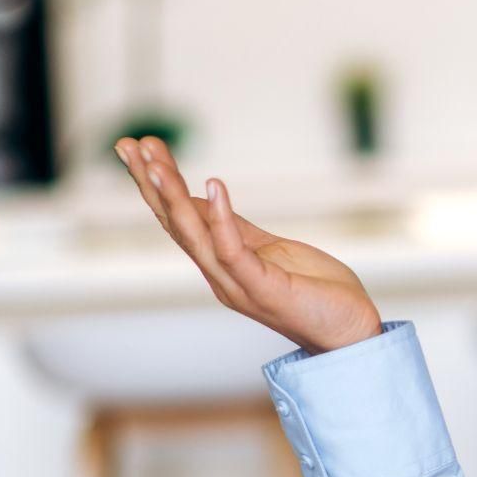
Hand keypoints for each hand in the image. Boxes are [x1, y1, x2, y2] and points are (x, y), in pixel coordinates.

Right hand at [117, 137, 383, 354]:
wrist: (350, 331)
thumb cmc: (315, 292)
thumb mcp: (269, 250)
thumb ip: (236, 229)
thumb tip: (205, 198)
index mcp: (221, 264)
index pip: (180, 219)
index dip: (157, 184)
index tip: (137, 146)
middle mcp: (220, 276)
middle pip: (175, 224)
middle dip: (151, 183)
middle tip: (126, 145)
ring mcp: (238, 285)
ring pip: (194, 235)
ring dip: (172, 197)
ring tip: (153, 163)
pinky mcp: (263, 290)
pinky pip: (234, 250)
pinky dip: (222, 218)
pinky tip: (214, 184)